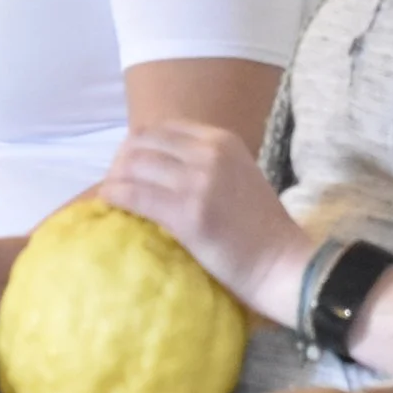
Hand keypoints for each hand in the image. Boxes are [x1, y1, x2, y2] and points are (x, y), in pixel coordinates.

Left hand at [102, 122, 314, 317]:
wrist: (282, 263)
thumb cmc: (259, 228)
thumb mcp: (236, 175)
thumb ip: (203, 162)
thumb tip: (154, 163)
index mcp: (222, 140)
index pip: (162, 128)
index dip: (137, 145)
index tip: (129, 166)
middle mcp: (210, 152)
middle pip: (142, 142)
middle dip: (121, 160)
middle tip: (115, 182)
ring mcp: (198, 181)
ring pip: (134, 166)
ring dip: (115, 178)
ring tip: (111, 195)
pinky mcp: (187, 213)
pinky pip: (135, 195)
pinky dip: (115, 197)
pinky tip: (110, 204)